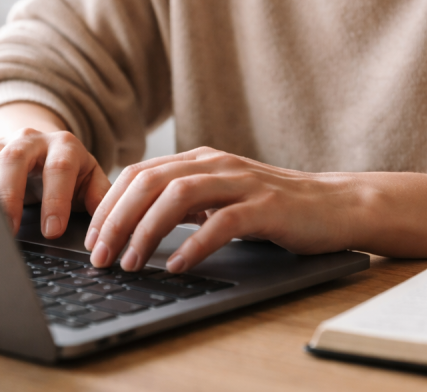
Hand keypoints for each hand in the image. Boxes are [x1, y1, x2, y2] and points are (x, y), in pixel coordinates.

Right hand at [0, 103, 109, 236]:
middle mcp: (31, 140)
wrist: (43, 150)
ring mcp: (3, 144)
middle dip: (12, 194)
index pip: (60, 168)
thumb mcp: (90, 181)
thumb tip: (107, 227)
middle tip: (10, 230)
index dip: (56, 199)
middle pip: (15, 158)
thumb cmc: (70, 173)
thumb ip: (100, 198)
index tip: (53, 231)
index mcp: (65, 146)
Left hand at [83, 147, 357, 273]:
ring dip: (146, 230)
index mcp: (200, 160)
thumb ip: (186, 202)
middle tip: (99, 255)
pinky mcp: (267, 207)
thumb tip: (134, 225)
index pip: (139, 174)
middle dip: (116, 219)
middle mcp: (216, 164)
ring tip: (130, 262)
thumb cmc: (275, 208)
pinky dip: (194, 245)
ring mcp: (242, 183)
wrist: (336, 205)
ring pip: (178, 196)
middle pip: (150, 181)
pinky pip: (222, 223)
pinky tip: (177, 266)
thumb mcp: (221, 198)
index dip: (108, 205)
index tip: (91, 239)